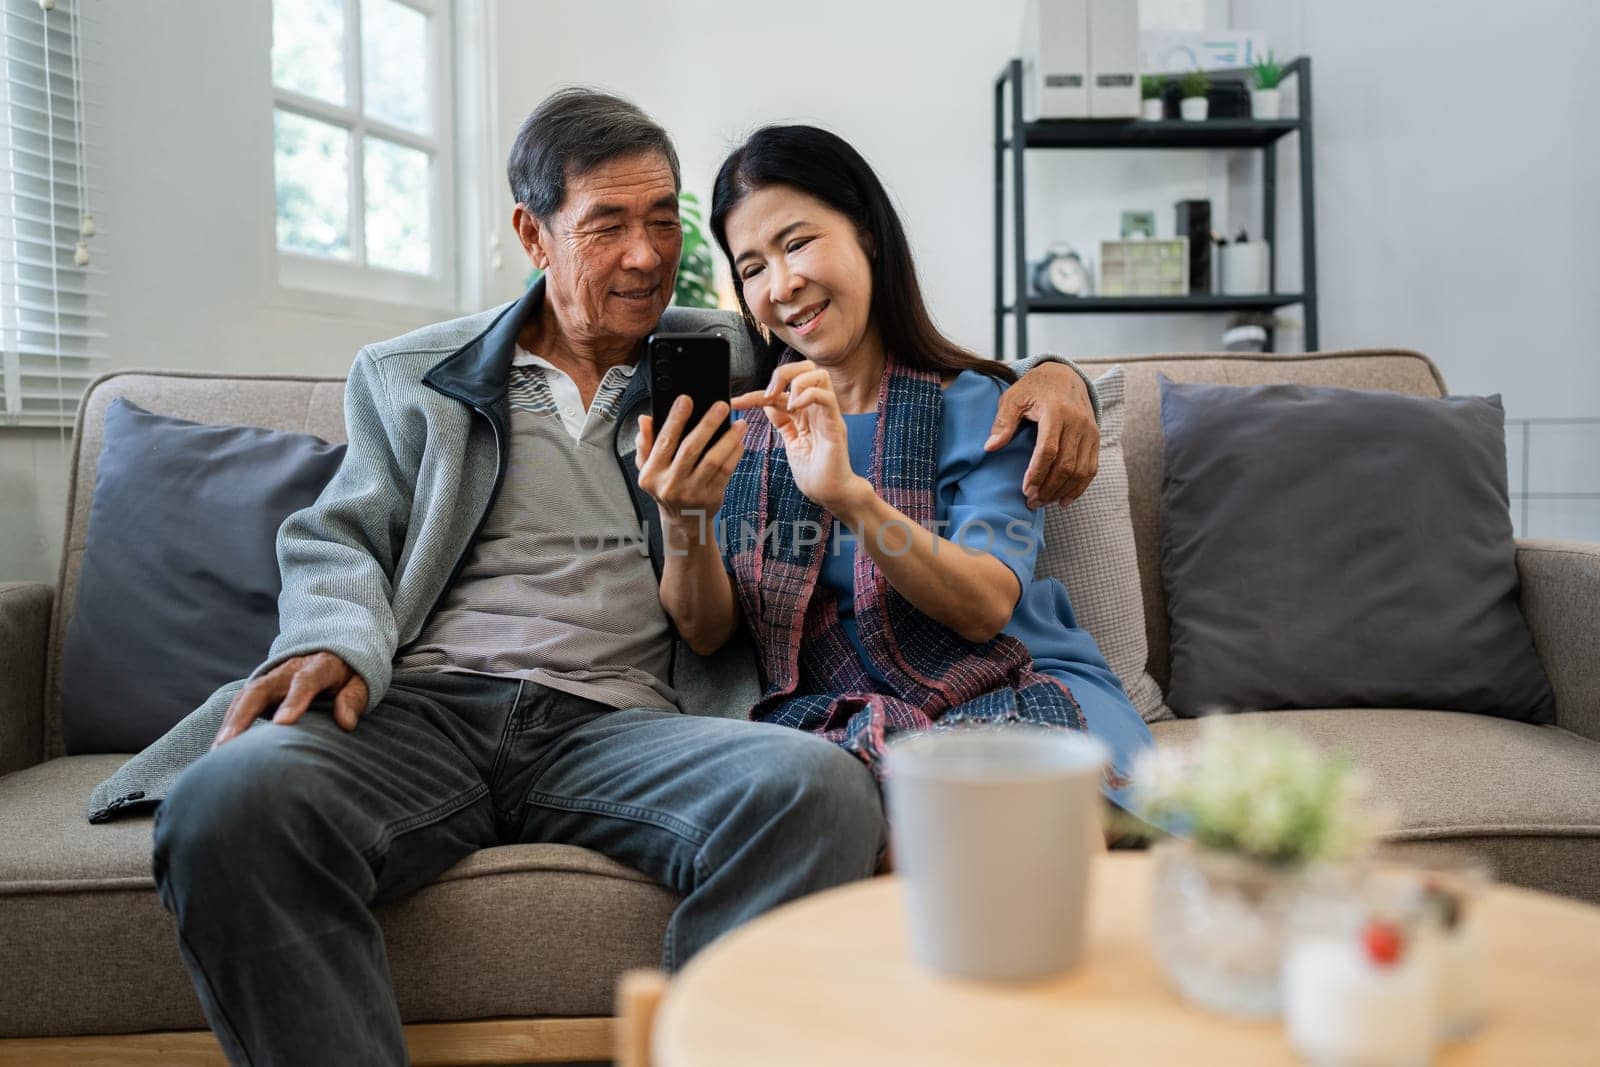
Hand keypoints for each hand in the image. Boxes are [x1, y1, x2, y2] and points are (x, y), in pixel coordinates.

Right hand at [210, 651, 367, 749]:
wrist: (332, 651)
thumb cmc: (348, 674)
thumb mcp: (361, 681)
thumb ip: (353, 698)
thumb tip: (346, 723)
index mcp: (318, 666)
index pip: (304, 681)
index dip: (293, 701)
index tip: (283, 724)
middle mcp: (287, 670)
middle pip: (259, 689)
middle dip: (243, 716)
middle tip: (229, 744)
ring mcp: (270, 678)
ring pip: (244, 698)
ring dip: (229, 724)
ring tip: (218, 752)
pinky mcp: (260, 689)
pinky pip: (239, 705)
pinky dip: (229, 725)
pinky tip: (219, 749)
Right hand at [636, 395, 744, 540]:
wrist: (683, 521)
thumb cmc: (665, 486)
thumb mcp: (648, 469)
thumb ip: (645, 443)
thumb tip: (645, 419)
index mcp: (652, 473)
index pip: (664, 441)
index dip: (675, 419)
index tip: (686, 400)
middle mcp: (670, 484)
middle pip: (691, 449)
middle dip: (707, 425)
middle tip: (721, 406)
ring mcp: (692, 493)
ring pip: (713, 461)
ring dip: (728, 439)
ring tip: (739, 424)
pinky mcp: (711, 498)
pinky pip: (726, 472)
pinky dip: (734, 454)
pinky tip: (739, 441)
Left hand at [732, 360, 869, 516]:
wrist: (831, 495)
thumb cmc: (814, 473)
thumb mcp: (791, 443)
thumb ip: (782, 422)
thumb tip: (768, 404)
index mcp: (806, 412)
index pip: (783, 387)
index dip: (756, 392)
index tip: (736, 403)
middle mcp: (818, 409)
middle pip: (807, 368)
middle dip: (784, 373)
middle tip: (769, 394)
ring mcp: (828, 415)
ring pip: (819, 375)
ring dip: (797, 383)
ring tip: (786, 403)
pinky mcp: (835, 425)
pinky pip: (826, 397)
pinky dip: (808, 396)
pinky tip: (795, 409)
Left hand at [985, 361, 1099, 506]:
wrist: (1064, 375)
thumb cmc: (1034, 388)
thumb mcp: (1013, 397)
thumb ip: (1003, 422)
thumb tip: (990, 447)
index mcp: (1055, 412)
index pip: (1048, 450)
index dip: (1037, 473)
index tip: (1025, 490)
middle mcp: (1077, 422)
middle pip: (1066, 465)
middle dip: (1048, 487)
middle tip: (1031, 502)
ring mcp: (1089, 431)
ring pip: (1080, 470)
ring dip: (1062, 491)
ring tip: (1044, 502)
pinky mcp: (1095, 438)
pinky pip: (1091, 468)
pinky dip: (1079, 487)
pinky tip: (1064, 500)